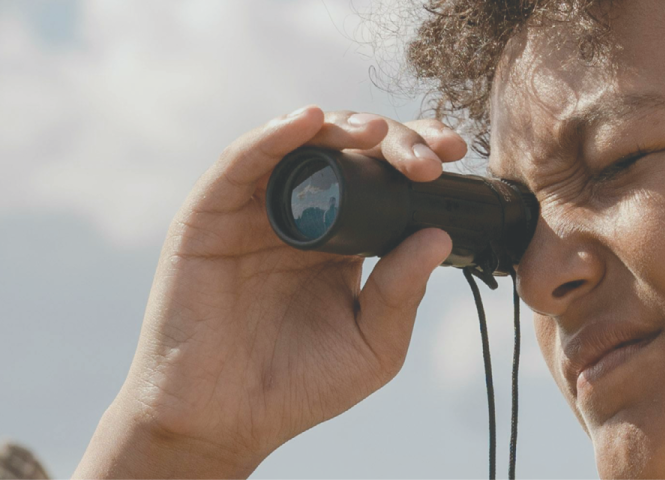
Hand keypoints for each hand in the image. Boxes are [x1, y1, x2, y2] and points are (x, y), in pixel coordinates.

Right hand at [75, 107, 467, 478]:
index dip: (417, 156)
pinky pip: (241, 161)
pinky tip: (309, 123)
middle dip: (394, 140)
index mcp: (343, 240)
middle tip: (428, 159)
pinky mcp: (209, 215)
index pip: (385, 179)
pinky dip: (275, 134)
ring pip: (299, 144)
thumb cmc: (298, 387)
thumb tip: (438, 235)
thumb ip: (403, 293)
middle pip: (350, 151)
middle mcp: (301, 215)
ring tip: (376, 133)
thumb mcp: (373, 345)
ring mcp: (254, 211)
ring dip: (340, 126)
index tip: (455, 155)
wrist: (224, 421)